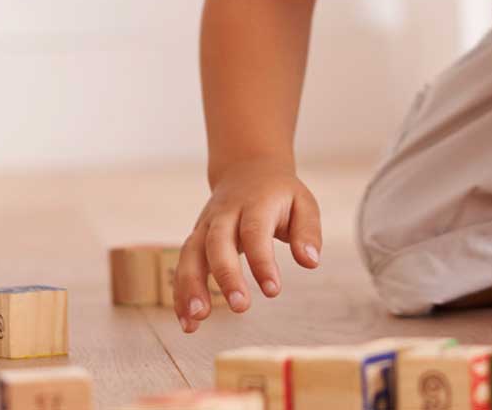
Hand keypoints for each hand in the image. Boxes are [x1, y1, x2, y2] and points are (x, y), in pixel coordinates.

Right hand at [172, 158, 321, 331]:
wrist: (246, 169)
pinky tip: (187, 322)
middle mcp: (224, 214)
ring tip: (198, 319)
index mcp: (255, 204)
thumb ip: (307, 232)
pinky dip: (180, 293)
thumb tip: (310, 262)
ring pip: (191, 254)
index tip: (273, 290)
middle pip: (218, 242)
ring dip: (191, 286)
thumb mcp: (303, 203)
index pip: (255, 232)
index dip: (262, 261)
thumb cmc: (279, 195)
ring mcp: (205, 225)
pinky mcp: (195, 239)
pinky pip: (182, 265)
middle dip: (226, 276)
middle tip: (241, 307)